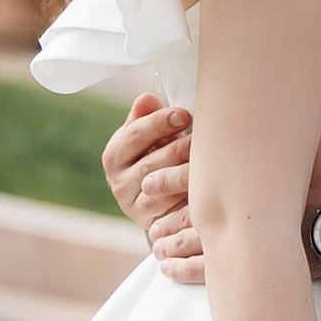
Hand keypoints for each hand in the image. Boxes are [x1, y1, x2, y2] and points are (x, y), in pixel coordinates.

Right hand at [103, 97, 201, 283]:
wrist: (157, 198)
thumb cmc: (156, 155)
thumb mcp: (148, 135)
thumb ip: (147, 117)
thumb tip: (148, 98)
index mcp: (115, 154)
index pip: (135, 134)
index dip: (160, 123)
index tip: (184, 115)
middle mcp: (117, 182)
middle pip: (150, 162)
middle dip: (179, 148)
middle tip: (202, 139)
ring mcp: (132, 204)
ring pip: (160, 186)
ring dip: (184, 172)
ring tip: (206, 161)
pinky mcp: (148, 222)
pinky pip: (170, 208)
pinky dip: (186, 196)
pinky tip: (203, 185)